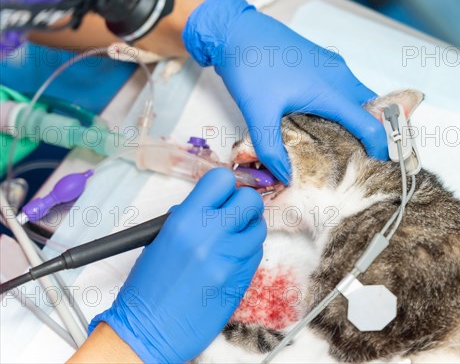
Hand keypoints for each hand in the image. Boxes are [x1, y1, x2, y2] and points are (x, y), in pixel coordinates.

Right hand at [88, 168, 266, 362]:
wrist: (150, 332)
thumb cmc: (148, 289)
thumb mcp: (160, 241)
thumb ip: (189, 217)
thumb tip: (213, 203)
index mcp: (185, 222)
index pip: (222, 180)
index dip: (226, 185)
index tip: (225, 193)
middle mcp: (211, 236)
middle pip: (250, 200)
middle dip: (245, 204)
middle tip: (235, 213)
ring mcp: (230, 259)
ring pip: (258, 228)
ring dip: (248, 230)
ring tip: (230, 240)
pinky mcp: (241, 280)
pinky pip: (256, 254)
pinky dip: (247, 252)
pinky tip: (229, 260)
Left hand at [183, 0, 387, 183]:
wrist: (236, 30)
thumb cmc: (249, 66)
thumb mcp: (257, 113)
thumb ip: (271, 149)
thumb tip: (284, 176)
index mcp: (331, 89)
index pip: (370, 123)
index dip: (381, 147)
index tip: (381, 165)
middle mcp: (340, 76)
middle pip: (373, 110)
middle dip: (374, 135)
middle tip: (364, 160)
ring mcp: (333, 66)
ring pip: (360, 98)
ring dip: (361, 120)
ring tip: (348, 146)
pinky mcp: (323, 62)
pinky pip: (347, 88)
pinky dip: (348, 108)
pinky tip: (329, 123)